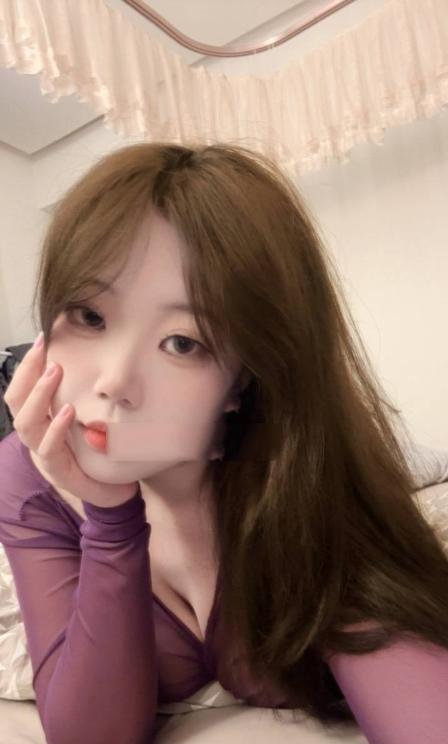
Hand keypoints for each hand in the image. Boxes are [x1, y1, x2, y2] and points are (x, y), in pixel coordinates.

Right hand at [3, 337, 138, 508]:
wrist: (114, 491)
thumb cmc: (98, 451)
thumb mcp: (89, 418)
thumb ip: (84, 395)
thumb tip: (93, 360)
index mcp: (40, 421)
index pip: (21, 389)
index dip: (27, 365)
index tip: (43, 338)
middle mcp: (36, 436)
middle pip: (15, 402)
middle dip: (27, 373)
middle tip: (46, 351)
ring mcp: (43, 455)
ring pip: (27, 424)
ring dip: (39, 395)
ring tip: (54, 372)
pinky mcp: (58, 473)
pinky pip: (49, 449)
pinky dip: (56, 428)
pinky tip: (67, 411)